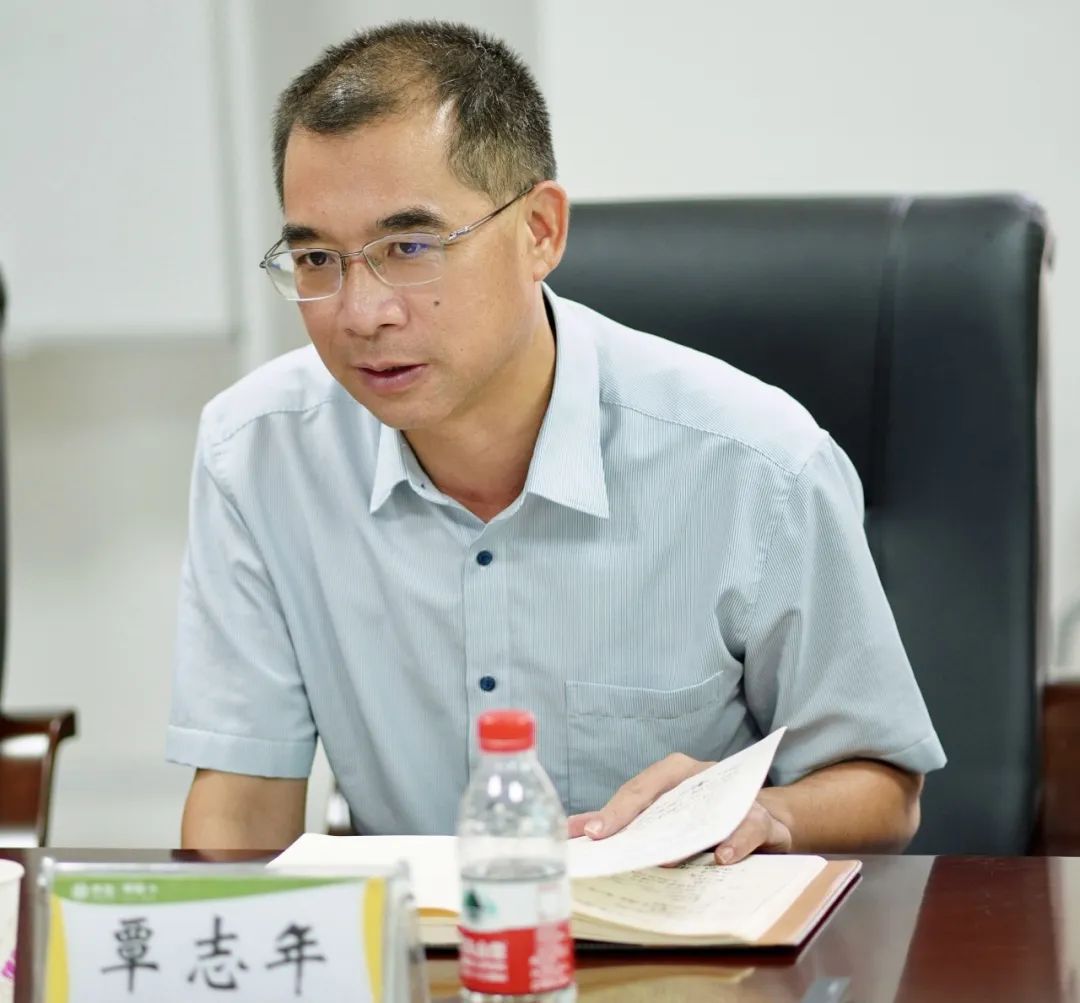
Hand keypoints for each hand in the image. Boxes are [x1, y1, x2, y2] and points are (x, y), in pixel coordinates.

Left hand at [566, 752, 792, 864]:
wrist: (763, 818)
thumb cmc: (703, 812)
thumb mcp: (666, 811)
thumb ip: (623, 820)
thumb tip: (572, 831)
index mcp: (675, 773)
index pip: (638, 790)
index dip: (613, 811)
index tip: (590, 833)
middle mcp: (703, 777)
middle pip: (666, 796)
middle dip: (637, 818)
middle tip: (613, 843)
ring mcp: (735, 796)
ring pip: (709, 810)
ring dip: (686, 834)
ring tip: (665, 859)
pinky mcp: (762, 819)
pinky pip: (751, 826)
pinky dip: (737, 841)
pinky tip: (721, 858)